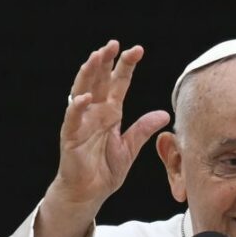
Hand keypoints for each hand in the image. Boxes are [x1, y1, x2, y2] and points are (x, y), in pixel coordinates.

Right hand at [49, 40, 170, 215]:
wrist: (89, 193)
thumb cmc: (105, 169)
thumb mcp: (130, 147)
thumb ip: (144, 129)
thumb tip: (164, 114)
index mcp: (110, 113)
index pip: (118, 84)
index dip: (126, 66)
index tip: (137, 50)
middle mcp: (94, 113)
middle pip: (99, 81)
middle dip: (105, 62)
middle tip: (114, 43)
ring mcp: (81, 123)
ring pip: (82, 92)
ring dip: (89, 74)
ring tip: (96, 57)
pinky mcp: (70, 137)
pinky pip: (72, 119)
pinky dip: (78, 107)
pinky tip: (85, 97)